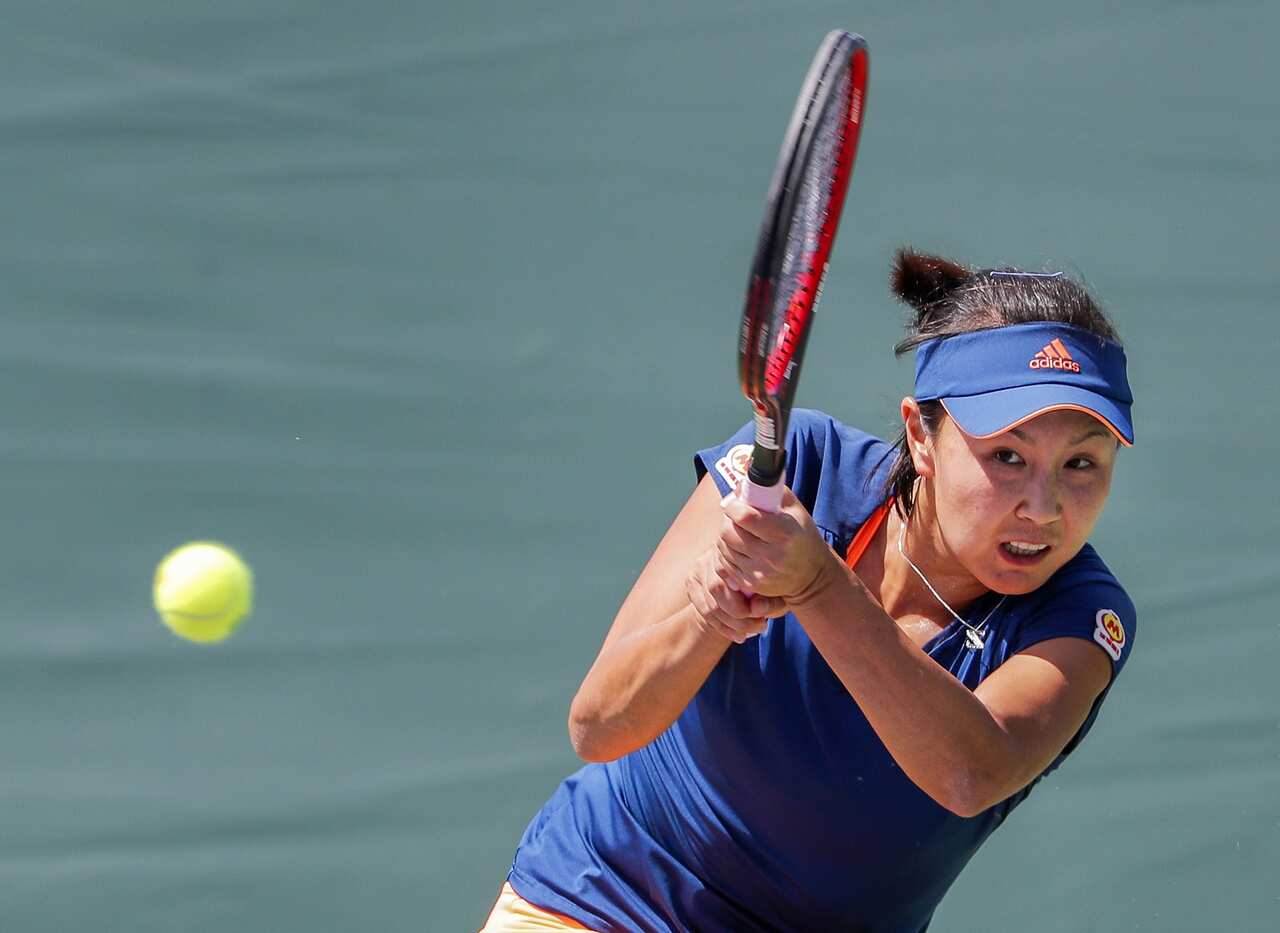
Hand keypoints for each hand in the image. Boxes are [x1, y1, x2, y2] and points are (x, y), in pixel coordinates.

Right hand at [685, 548, 785, 643]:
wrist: (754, 584)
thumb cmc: (772, 586)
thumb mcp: (778, 594)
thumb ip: (770, 601)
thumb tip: (756, 609)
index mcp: (737, 549)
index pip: (733, 577)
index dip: (746, 604)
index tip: (764, 618)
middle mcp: (715, 552)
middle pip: (717, 589)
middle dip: (739, 617)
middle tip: (760, 626)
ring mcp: (700, 566)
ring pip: (710, 606)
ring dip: (731, 625)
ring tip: (752, 632)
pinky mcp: (692, 580)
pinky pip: (703, 610)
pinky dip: (721, 627)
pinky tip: (738, 634)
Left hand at [715, 488, 839, 601]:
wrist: (812, 576)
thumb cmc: (802, 536)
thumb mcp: (795, 509)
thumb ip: (771, 491)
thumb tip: (742, 481)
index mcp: (784, 533)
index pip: (744, 516)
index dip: (733, 506)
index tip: (735, 503)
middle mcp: (771, 555)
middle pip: (728, 533)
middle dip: (728, 520)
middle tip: (735, 517)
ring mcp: (760, 573)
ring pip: (723, 548)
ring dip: (726, 537)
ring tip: (739, 532)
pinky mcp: (752, 584)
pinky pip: (725, 565)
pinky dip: (727, 553)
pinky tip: (739, 548)